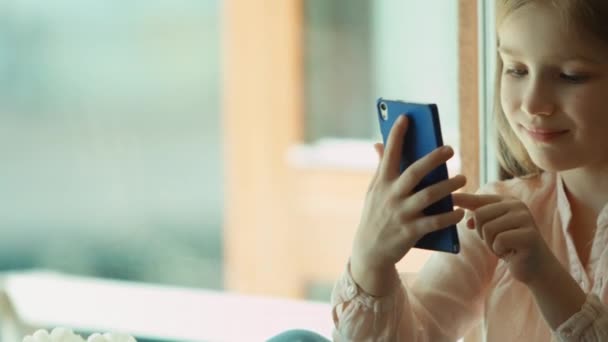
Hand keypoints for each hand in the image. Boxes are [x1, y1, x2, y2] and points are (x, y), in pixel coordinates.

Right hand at [350, 115, 465, 294]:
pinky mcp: (411, 232)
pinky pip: (435, 222)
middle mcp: (391, 196)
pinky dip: (450, 216)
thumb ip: (381, 168)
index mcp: (382, 183)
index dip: (396, 134)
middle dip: (433, 158)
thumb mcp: (374, 191)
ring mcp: (401, 214)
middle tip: (450, 149)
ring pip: (430, 195)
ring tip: (463, 178)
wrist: (369, 251)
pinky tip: (460, 210)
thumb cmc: (375, 215)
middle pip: (415, 172)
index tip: (406, 117)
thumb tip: (378, 144)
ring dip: (448, 186)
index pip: (389, 154)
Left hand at [454, 193, 555, 284]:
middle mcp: (517, 205)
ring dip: (491, 244)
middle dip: (482, 234)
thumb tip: (461, 213)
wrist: (536, 268)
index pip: (478, 200)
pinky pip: (498, 241)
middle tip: (497, 241)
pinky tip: (511, 253)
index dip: (462, 199)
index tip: (449, 197)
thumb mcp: (493, 229)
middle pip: (479, 215)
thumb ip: (479, 219)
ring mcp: (525, 218)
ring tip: (505, 247)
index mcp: (507, 201)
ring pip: (487, 229)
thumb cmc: (511, 247)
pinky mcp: (529, 234)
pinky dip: (500, 251)